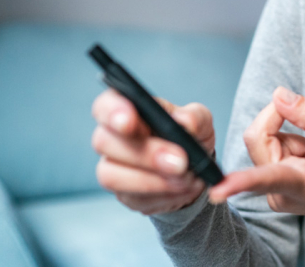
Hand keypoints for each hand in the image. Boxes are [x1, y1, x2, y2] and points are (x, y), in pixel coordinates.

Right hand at [90, 89, 214, 214]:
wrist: (196, 169)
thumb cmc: (189, 134)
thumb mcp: (200, 120)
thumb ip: (194, 117)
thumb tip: (185, 123)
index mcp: (126, 108)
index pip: (105, 105)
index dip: (112, 112)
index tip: (128, 123)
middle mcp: (111, 137)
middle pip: (104, 142)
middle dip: (145, 154)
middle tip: (180, 161)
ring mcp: (113, 168)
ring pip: (111, 176)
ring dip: (153, 181)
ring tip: (187, 178)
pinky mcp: (124, 195)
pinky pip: (134, 199)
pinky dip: (165, 196)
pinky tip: (185, 188)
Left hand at [209, 87, 304, 236]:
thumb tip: (278, 94)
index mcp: (301, 184)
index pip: (265, 179)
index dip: (239, 181)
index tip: (216, 191)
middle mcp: (279, 193)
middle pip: (257, 137)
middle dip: (279, 120)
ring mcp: (273, 194)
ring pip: (264, 142)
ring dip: (288, 137)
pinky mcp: (271, 190)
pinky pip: (269, 151)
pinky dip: (288, 147)